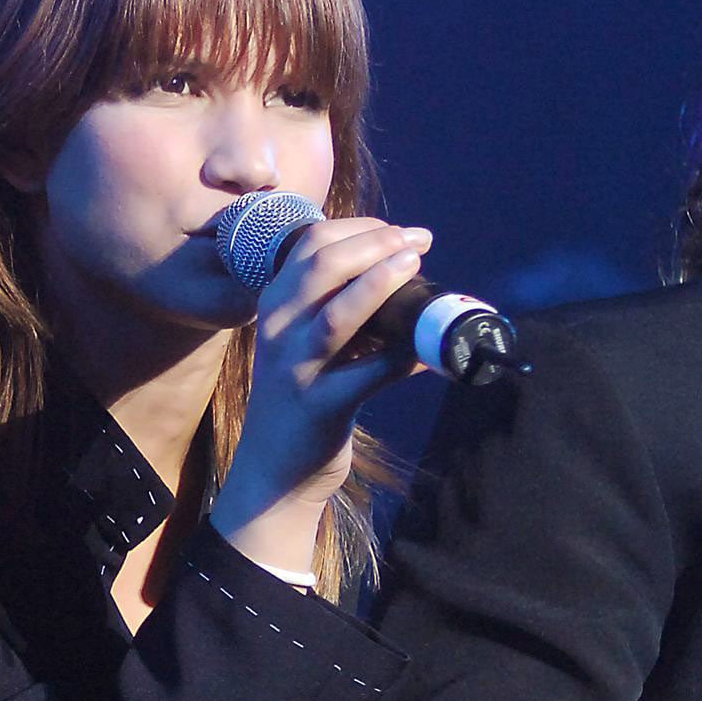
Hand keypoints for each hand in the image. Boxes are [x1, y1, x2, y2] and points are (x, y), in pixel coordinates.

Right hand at [209, 216, 432, 574]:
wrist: (274, 472)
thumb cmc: (300, 397)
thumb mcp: (304, 342)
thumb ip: (338, 307)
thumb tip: (401, 277)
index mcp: (275, 304)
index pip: (312, 243)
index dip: (361, 228)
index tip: (400, 232)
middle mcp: (278, 329)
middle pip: (323, 265)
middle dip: (375, 243)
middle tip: (418, 240)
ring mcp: (296, 368)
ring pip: (338, 314)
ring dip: (381, 284)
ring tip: (415, 264)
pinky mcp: (320, 407)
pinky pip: (368, 374)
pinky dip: (402, 356)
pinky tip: (427, 350)